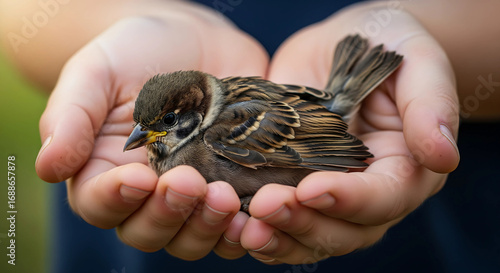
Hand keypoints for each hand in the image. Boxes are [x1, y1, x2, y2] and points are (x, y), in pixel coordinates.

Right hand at [35, 2, 266, 259]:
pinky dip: (244, 228)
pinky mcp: (231, 185)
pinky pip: (235, 225)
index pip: (100, 204)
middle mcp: (148, 192)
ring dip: (208, 227)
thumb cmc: (137, 51)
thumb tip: (48, 167)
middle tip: (190, 182)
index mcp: (105, 170)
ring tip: (226, 197)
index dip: (117, 199)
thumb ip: (71, 117)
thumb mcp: (97, 72)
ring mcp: (193, 193)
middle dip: (168, 214)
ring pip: (192, 237)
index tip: (139, 177)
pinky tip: (257, 212)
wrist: (195, 40)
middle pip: (148, 231)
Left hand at [238, 3, 459, 263]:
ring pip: (310, 237)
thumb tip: (443, 156)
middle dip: (304, 222)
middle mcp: (369, 192)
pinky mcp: (293, 185)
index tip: (312, 188)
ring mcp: (329, 194)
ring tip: (243, 227)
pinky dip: (259, 231)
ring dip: (277, 237)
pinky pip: (282, 224)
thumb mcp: (415, 59)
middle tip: (266, 205)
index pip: (383, 198)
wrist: (343, 43)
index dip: (349, 199)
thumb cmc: (386, 42)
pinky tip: (234, 224)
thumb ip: (430, 103)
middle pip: (344, 230)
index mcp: (405, 167)